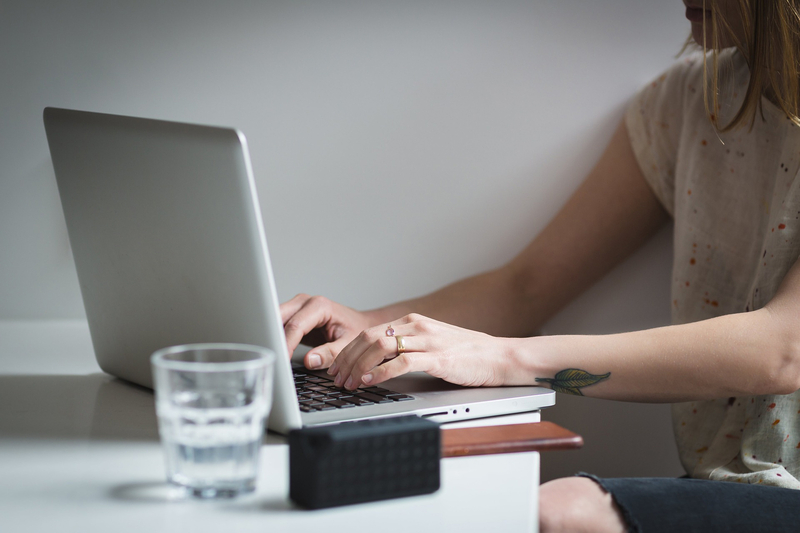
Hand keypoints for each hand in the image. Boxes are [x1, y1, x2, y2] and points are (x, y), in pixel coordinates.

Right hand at [280, 294, 373, 369]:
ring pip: (275, 320)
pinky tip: (275, 350)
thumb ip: (330, 353)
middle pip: (279, 318)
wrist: (358, 323)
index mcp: (320, 306)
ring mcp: (297, 307)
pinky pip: (278, 325)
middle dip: (274, 338)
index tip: (283, 359)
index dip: (287, 344)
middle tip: (272, 358)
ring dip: (272, 336)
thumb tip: (310, 360)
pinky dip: (275, 337)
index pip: (296, 325)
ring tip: (271, 354)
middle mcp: (305, 302)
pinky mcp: (293, 315)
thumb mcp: (347, 344)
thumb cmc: (355, 330)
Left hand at [328, 313, 509, 389]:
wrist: (500, 357)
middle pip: (369, 338)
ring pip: (380, 347)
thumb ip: (406, 348)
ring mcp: (428, 341)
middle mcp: (417, 327)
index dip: (348, 351)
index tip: (337, 367)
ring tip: (349, 382)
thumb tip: (377, 363)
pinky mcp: (438, 358)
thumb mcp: (431, 345)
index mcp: (413, 322)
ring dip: (359, 366)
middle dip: (347, 359)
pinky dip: (380, 372)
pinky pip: (402, 362)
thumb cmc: (467, 355)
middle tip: (336, 377)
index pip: (370, 332)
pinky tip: (369, 382)